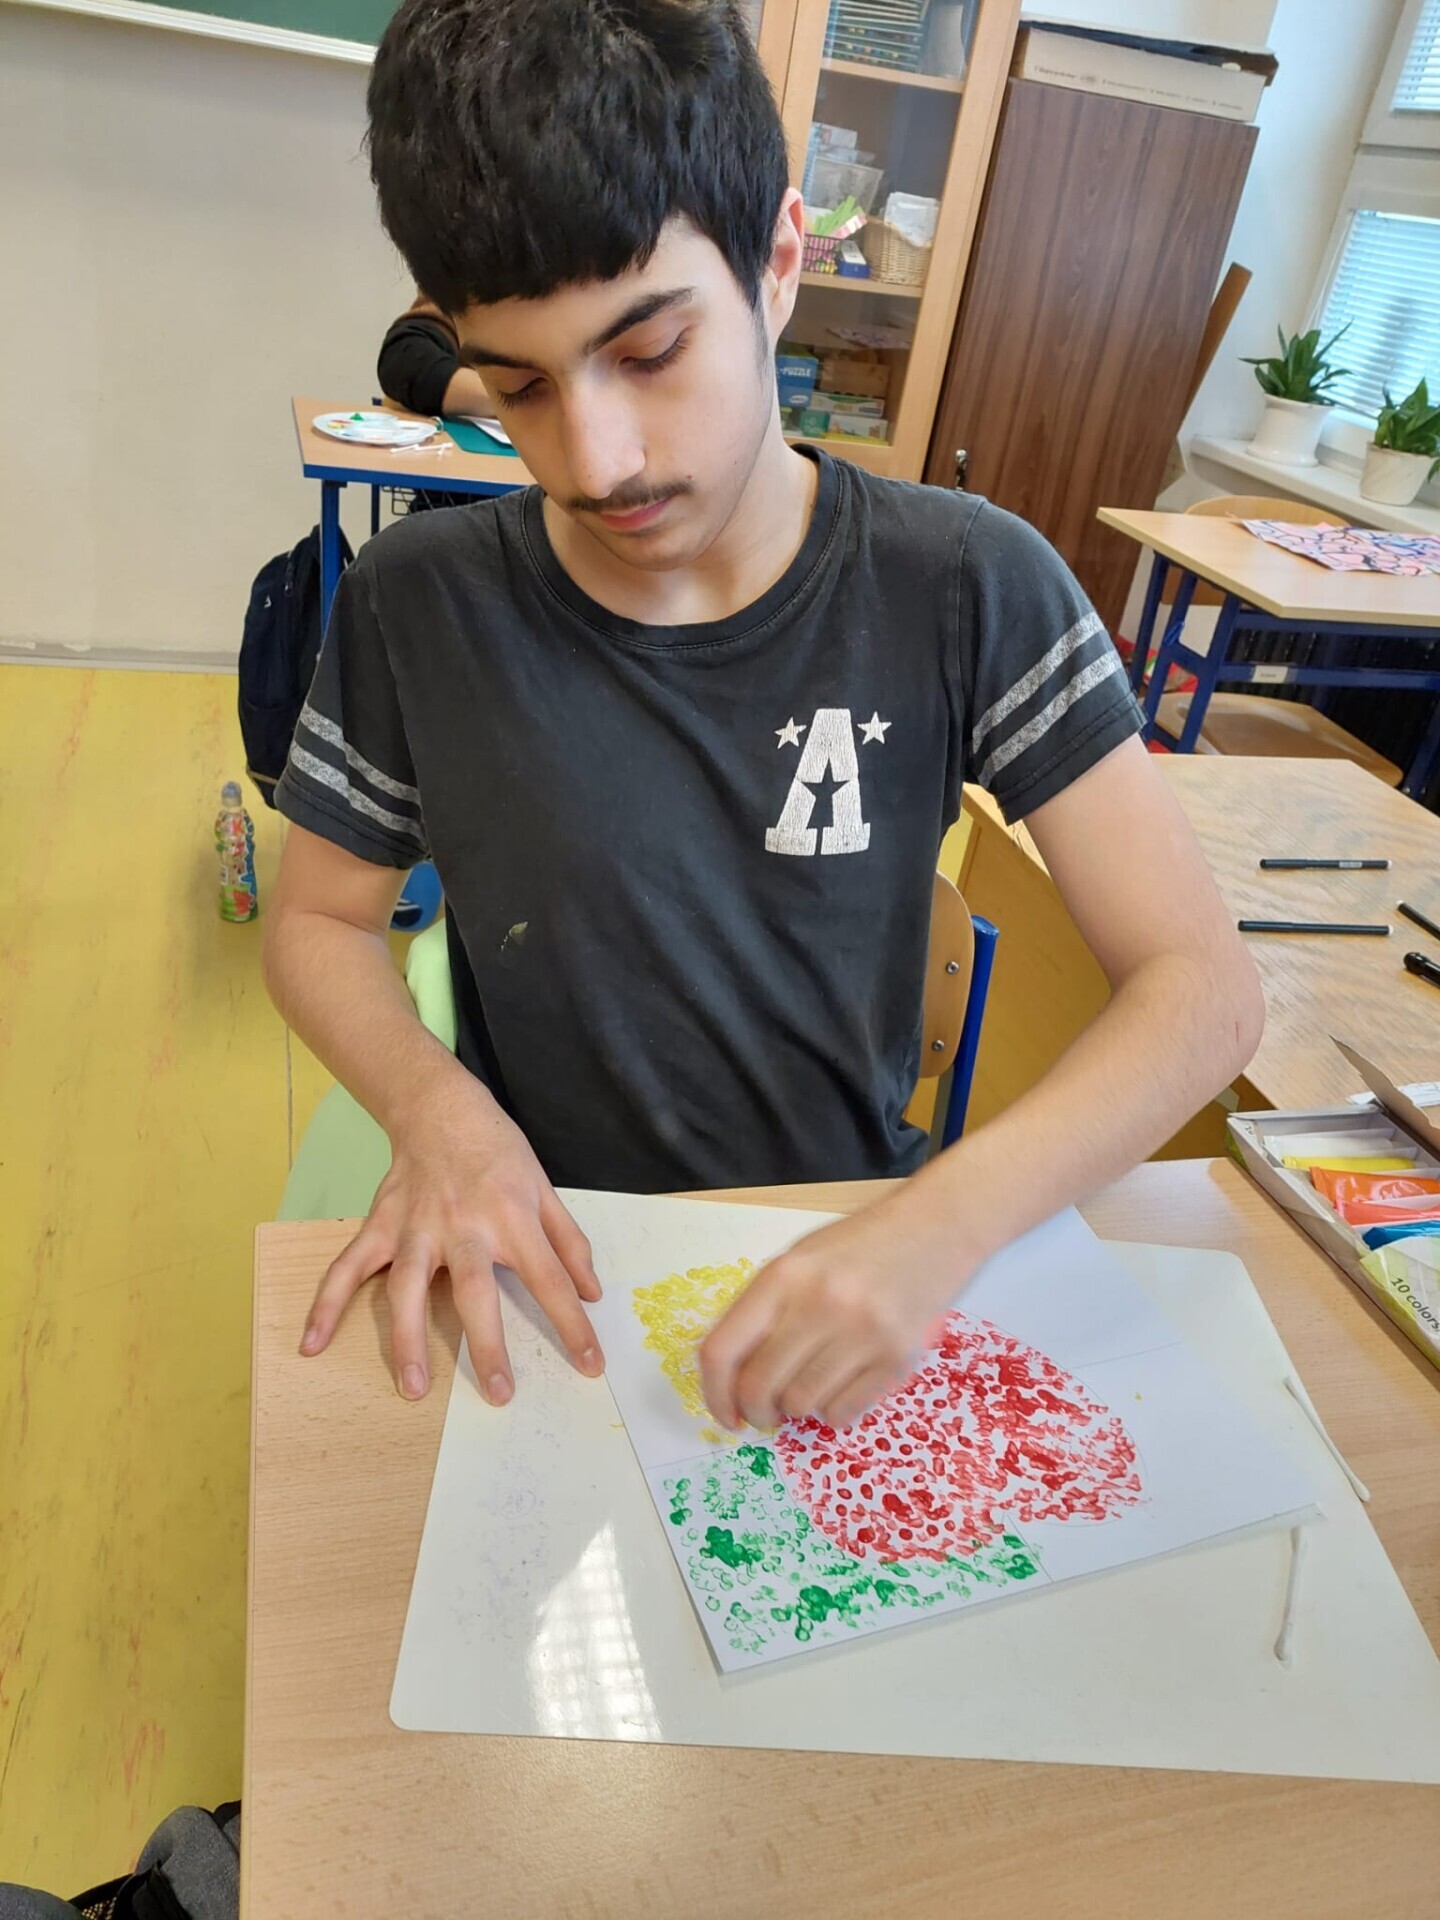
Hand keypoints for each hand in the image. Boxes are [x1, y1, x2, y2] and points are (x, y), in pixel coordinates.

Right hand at [298, 1082, 603, 1404]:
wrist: (439, 1109)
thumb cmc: (497, 1151)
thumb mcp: (544, 1188)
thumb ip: (569, 1243)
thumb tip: (592, 1293)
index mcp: (512, 1218)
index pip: (549, 1280)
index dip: (572, 1325)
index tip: (589, 1364)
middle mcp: (464, 1227)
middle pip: (475, 1292)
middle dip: (487, 1346)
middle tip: (497, 1395)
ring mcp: (416, 1228)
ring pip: (409, 1289)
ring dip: (408, 1340)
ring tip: (412, 1389)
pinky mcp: (380, 1227)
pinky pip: (349, 1268)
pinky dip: (327, 1305)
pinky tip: (313, 1343)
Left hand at [698, 1191, 972, 1432]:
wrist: (937, 1228)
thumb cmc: (861, 1245)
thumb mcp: (801, 1260)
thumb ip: (766, 1310)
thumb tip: (734, 1378)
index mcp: (783, 1275)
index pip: (723, 1349)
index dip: (714, 1394)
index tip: (725, 1415)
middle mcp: (819, 1303)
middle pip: (759, 1386)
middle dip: (756, 1411)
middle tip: (765, 1412)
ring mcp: (861, 1332)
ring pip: (801, 1404)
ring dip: (799, 1408)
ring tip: (811, 1385)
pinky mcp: (897, 1356)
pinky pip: (844, 1412)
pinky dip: (834, 1412)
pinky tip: (844, 1386)